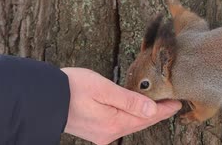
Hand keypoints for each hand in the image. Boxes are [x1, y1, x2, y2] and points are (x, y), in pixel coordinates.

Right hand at [61, 67, 180, 144]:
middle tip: (172, 103)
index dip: (163, 109)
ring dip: (144, 115)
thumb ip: (128, 100)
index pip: (146, 117)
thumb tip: (151, 109)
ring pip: (130, 124)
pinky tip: (134, 110)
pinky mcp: (94, 130)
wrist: (43, 98)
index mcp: (113, 123)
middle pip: (140, 123)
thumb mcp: (103, 89)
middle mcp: (109, 133)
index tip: (177, 102)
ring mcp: (101, 134)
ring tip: (158, 105)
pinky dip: (130, 117)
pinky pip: (119, 125)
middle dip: (156, 113)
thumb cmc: (72, 88)